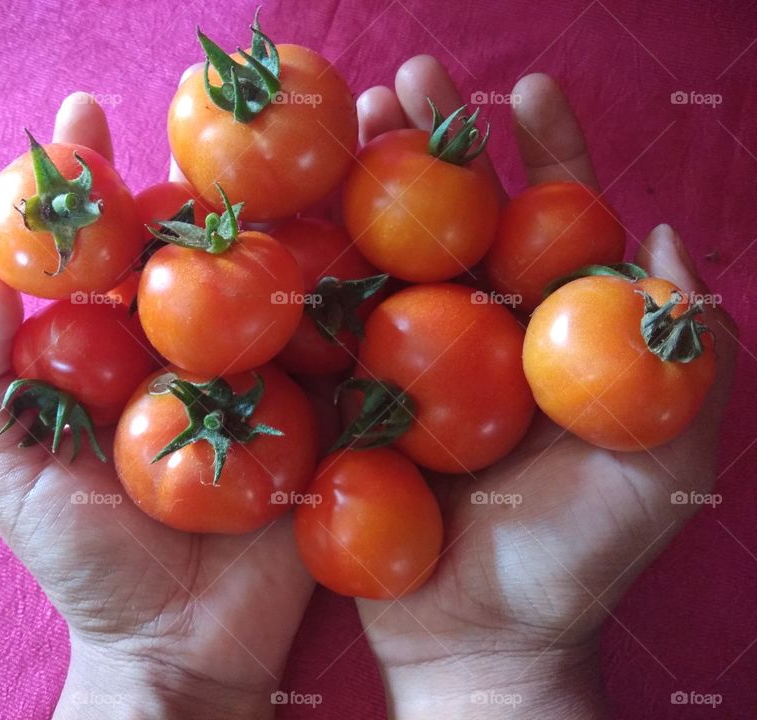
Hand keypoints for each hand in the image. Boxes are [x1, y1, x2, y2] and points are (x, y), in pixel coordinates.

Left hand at [0, 93, 313, 719]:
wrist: (186, 648)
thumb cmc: (87, 567)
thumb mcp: (6, 475)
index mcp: (120, 349)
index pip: (105, 245)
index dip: (90, 179)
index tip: (85, 116)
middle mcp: (194, 347)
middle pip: (204, 239)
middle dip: (217, 162)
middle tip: (234, 94)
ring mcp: (267, 373)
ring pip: (284, 273)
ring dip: (311, 197)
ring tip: (336, 119)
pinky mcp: (326, 410)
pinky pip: (346, 339)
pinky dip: (365, 281)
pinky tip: (384, 218)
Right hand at [350, 56, 738, 718]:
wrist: (477, 645)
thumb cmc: (574, 566)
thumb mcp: (661, 471)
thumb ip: (686, 366)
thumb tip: (671, 242)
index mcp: (557, 342)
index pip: (559, 227)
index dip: (549, 157)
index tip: (527, 92)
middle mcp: (485, 340)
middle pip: (464, 224)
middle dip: (440, 147)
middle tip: (406, 79)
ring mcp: (414, 366)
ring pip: (393, 258)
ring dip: (370, 189)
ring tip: (346, 124)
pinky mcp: (355, 399)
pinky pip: (336, 326)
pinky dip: (316, 272)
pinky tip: (291, 218)